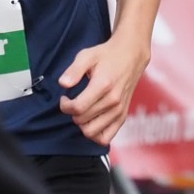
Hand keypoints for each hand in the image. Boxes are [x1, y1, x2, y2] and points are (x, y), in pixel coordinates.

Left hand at [55, 31, 149, 145]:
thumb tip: (63, 84)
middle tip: (73, 102)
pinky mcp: (122, 117)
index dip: (65, 105)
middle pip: (82, 120)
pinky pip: (106, 137)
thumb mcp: (87, 55)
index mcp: (103, 85)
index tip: (65, 97)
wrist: (131, 56)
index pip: (77, 108)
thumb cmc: (107, 55)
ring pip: (92, 132)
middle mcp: (113, 101)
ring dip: (81, 124)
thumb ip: (74, 70)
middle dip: (71, 113)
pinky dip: (95, 134)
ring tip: (82, 111)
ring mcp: (119, 111)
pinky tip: (91, 122)